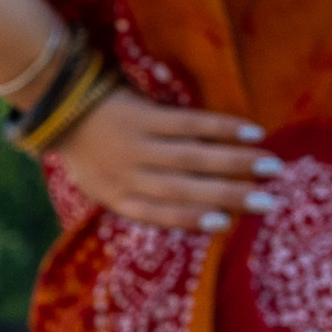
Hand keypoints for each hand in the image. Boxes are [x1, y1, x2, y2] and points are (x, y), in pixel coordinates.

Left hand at [51, 92, 278, 233]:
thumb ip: (136, 198)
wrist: (62, 106)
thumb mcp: (101, 185)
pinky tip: (251, 132)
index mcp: (117, 198)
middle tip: (267, 201)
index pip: (159, 214)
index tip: (227, 225)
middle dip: (229, 196)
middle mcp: (128, 175)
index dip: (193, 220)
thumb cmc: (90, 152)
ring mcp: (136, 145)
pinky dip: (222, 129)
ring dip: (235, 163)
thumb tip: (188, 213)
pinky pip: (189, 124)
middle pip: (185, 189)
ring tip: (269, 166)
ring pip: (193, 159)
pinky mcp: (145, 115)